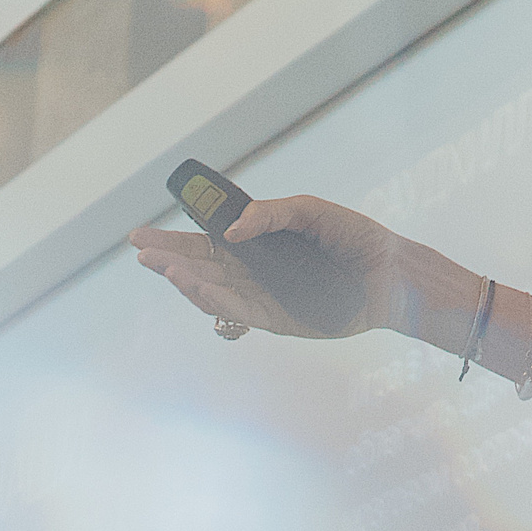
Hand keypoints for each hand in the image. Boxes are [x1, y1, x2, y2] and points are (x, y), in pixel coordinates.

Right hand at [131, 195, 404, 339]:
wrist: (392, 272)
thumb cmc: (356, 237)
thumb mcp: (312, 211)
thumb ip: (271, 214)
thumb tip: (230, 231)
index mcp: (257, 242)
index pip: (205, 240)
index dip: (172, 240)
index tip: (139, 235)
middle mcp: (253, 271)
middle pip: (200, 266)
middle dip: (169, 260)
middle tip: (141, 252)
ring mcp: (262, 296)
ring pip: (213, 292)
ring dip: (187, 282)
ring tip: (166, 269)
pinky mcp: (276, 319)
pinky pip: (239, 312)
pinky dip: (216, 302)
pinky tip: (197, 289)